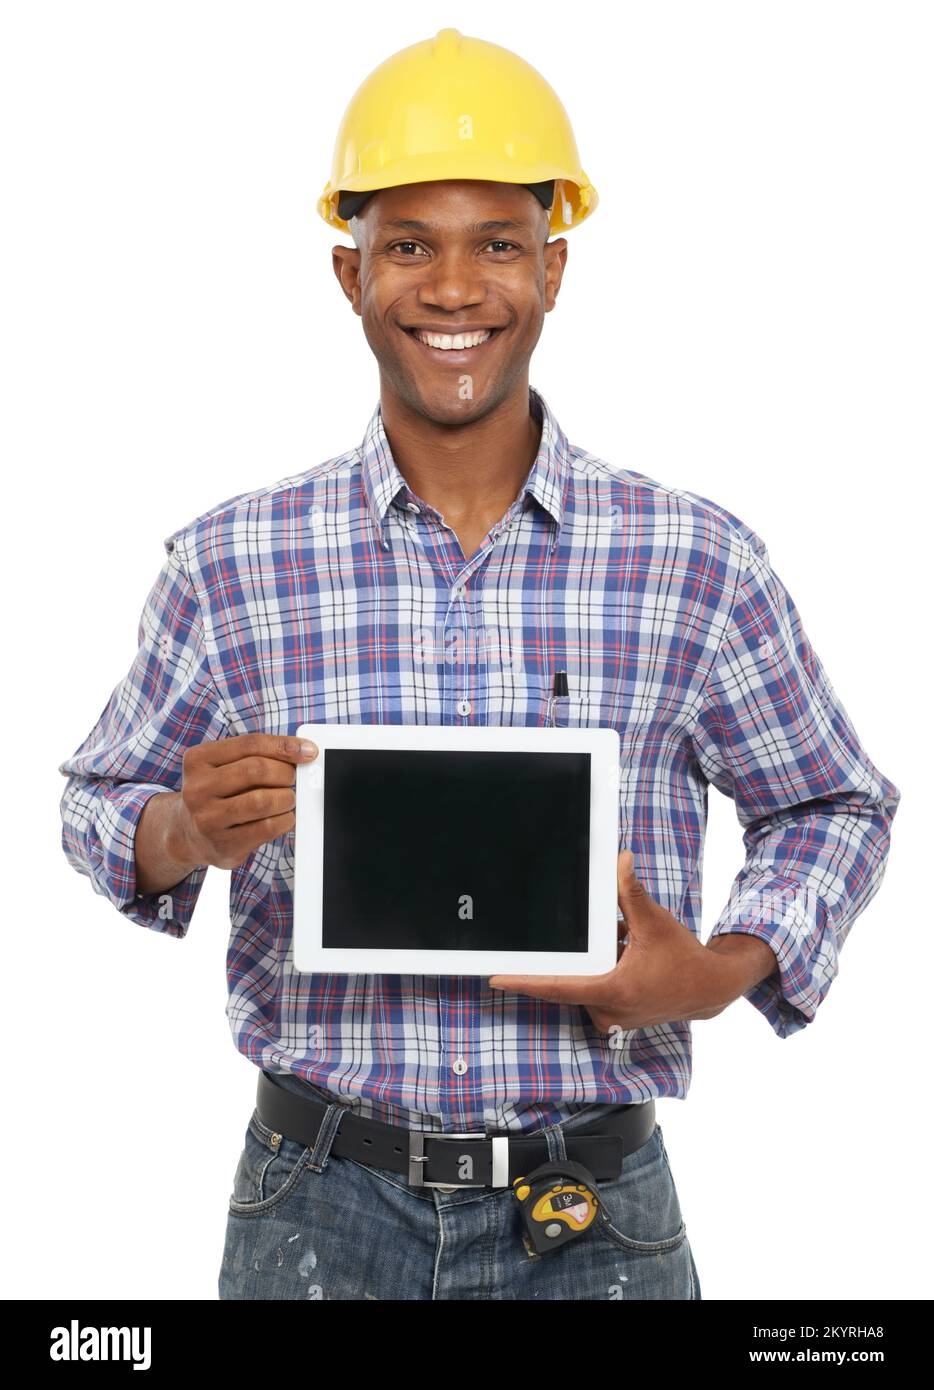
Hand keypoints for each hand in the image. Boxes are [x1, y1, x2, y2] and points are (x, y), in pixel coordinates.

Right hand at [170, 732, 317, 870]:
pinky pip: (266, 828)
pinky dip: (285, 820)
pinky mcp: (223, 845)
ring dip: (286, 798)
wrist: (188, 834)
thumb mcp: (225, 765)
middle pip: (256, 770)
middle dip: (285, 773)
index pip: (250, 744)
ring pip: (262, 801)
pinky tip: (283, 817)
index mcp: (198, 760)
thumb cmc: (217, 793)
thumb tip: (303, 750)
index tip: (308, 750)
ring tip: (287, 799)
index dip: (284, 746)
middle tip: (292, 779)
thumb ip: (257, 754)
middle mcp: (197, 789)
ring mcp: (207, 819)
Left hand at [487, 849, 776, 1031]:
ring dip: (591, 962)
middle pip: (571, 978)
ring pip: (583, 983)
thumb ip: (631, 892)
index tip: (495, 977)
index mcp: (612, 989)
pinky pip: (594, 991)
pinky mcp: (616, 1018)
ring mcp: (612, 1017)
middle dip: (573, 955)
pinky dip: (600, 971)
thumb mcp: (654, 921)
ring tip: (624, 944)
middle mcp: (609, 1010)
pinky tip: (624, 954)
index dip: (523, 981)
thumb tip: (620, 860)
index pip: (556, 985)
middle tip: (597, 935)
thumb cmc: (682, 958)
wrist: (710, 989)